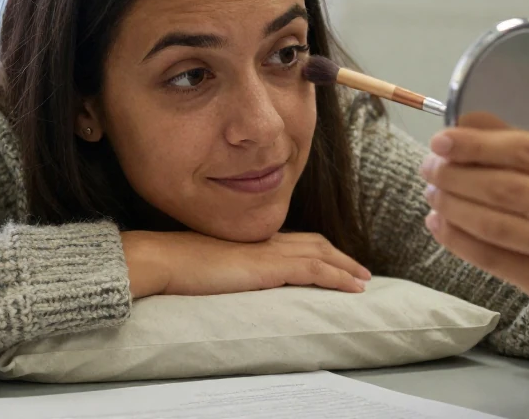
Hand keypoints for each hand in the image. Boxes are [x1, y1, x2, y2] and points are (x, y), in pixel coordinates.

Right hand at [120, 230, 371, 298]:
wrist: (165, 260)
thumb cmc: (177, 266)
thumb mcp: (209, 266)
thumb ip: (227, 270)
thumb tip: (233, 282)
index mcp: (250, 240)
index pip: (293, 240)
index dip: (317, 250)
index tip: (332, 261)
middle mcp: (264, 240)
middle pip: (314, 243)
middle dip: (339, 256)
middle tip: (359, 271)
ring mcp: (268, 250)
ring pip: (321, 254)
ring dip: (346, 268)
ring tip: (363, 281)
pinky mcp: (270, 265)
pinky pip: (315, 269)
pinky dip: (338, 277)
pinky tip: (353, 287)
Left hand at [419, 44, 528, 355]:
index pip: (524, 150)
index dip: (475, 143)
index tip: (439, 139)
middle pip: (502, 188)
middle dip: (454, 174)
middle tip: (427, 165)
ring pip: (491, 224)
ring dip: (450, 204)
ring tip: (430, 189)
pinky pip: (489, 258)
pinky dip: (454, 237)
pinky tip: (436, 219)